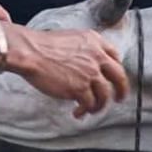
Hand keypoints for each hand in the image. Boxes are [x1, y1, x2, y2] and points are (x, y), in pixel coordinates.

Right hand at [6, 26, 129, 117]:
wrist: (29, 52)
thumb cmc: (41, 45)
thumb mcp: (70, 38)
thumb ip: (84, 49)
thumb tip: (85, 64)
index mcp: (95, 41)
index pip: (115, 57)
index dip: (115, 70)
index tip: (113, 78)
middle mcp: (97, 57)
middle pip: (119, 77)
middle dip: (121, 90)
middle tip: (119, 98)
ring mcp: (91, 74)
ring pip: (105, 95)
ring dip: (99, 105)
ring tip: (91, 110)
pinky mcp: (81, 89)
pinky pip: (89, 104)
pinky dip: (84, 110)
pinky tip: (77, 112)